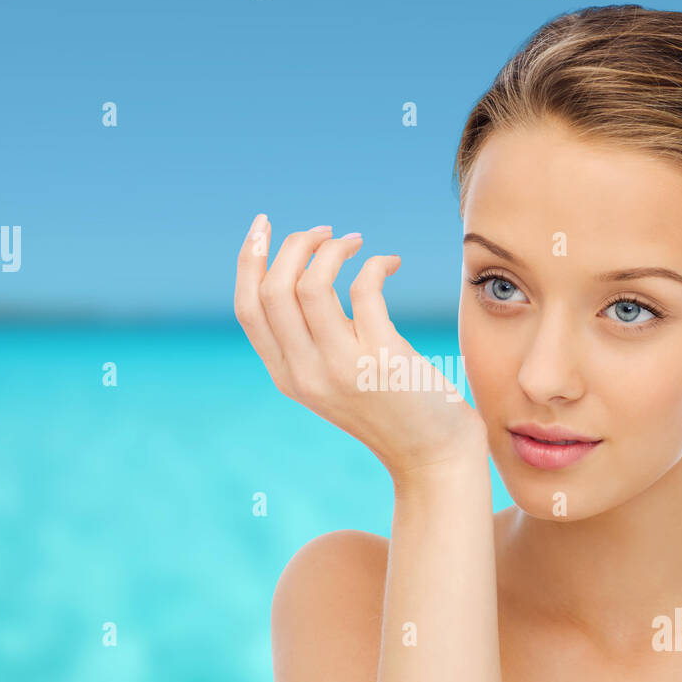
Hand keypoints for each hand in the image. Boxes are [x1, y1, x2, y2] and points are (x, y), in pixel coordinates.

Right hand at [234, 215, 485, 478]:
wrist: (433, 455)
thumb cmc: (390, 409)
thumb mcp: (335, 379)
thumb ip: (312, 341)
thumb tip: (306, 274)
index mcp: (287, 375)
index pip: (248, 308)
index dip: (250, 259)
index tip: (266, 225)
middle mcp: (305, 373)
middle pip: (272, 290)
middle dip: (293, 245)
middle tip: (324, 232)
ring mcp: (342, 368)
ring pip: (309, 284)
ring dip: (331, 248)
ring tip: (354, 241)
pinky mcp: (382, 358)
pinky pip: (363, 288)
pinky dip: (374, 263)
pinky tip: (390, 263)